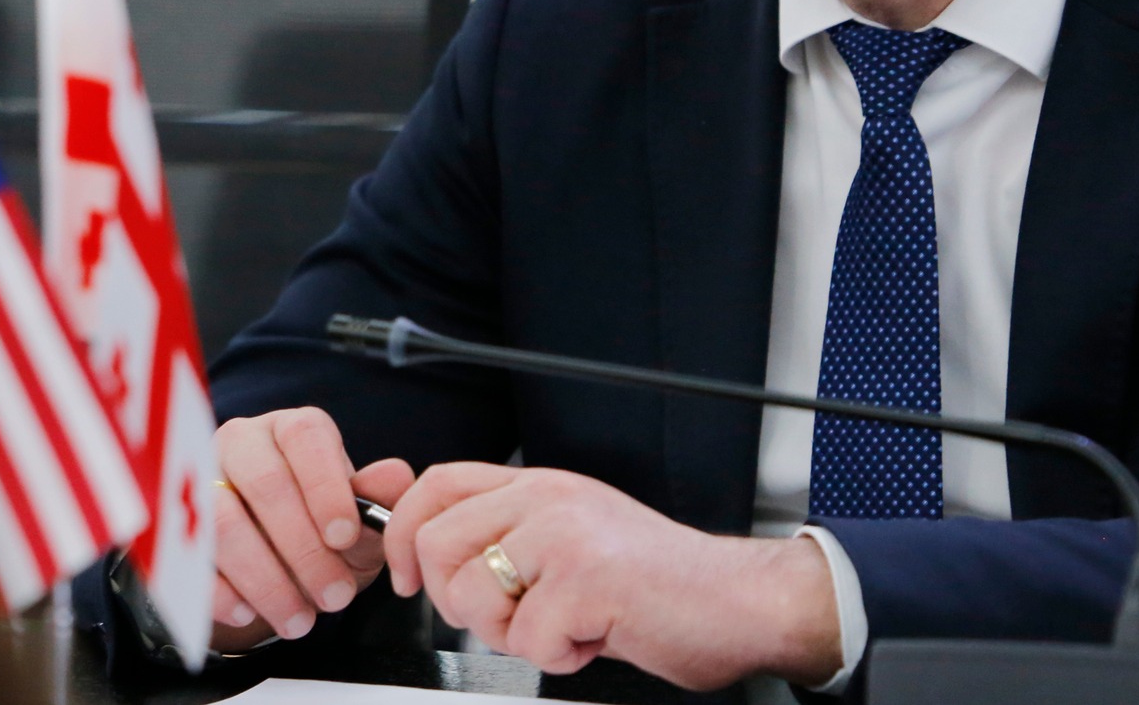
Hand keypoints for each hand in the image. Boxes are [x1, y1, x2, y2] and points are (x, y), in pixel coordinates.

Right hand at [208, 407, 416, 649]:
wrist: (269, 562)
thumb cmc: (320, 530)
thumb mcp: (357, 521)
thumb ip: (379, 501)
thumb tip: (395, 477)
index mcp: (291, 430)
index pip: (304, 436)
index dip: (325, 486)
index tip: (345, 537)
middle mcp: (241, 444)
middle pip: (264, 482)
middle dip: (303, 547)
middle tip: (334, 597)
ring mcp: (199, 483)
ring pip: (222, 521)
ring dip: (266, 578)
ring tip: (301, 619)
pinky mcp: (170, 530)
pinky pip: (185, 559)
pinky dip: (221, 592)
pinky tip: (251, 614)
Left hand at [381, 463, 841, 690]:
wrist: (736, 600)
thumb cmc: (658, 584)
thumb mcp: (573, 542)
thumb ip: (511, 536)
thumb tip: (427, 554)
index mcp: (544, 486)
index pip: (439, 483)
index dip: (402, 533)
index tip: (406, 577)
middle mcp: (551, 499)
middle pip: (439, 544)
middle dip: (460, 601)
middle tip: (513, 616)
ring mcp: (567, 534)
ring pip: (473, 596)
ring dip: (513, 634)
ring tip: (566, 624)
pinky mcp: (585, 579)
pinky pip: (527, 639)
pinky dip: (560, 655)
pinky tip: (595, 635)